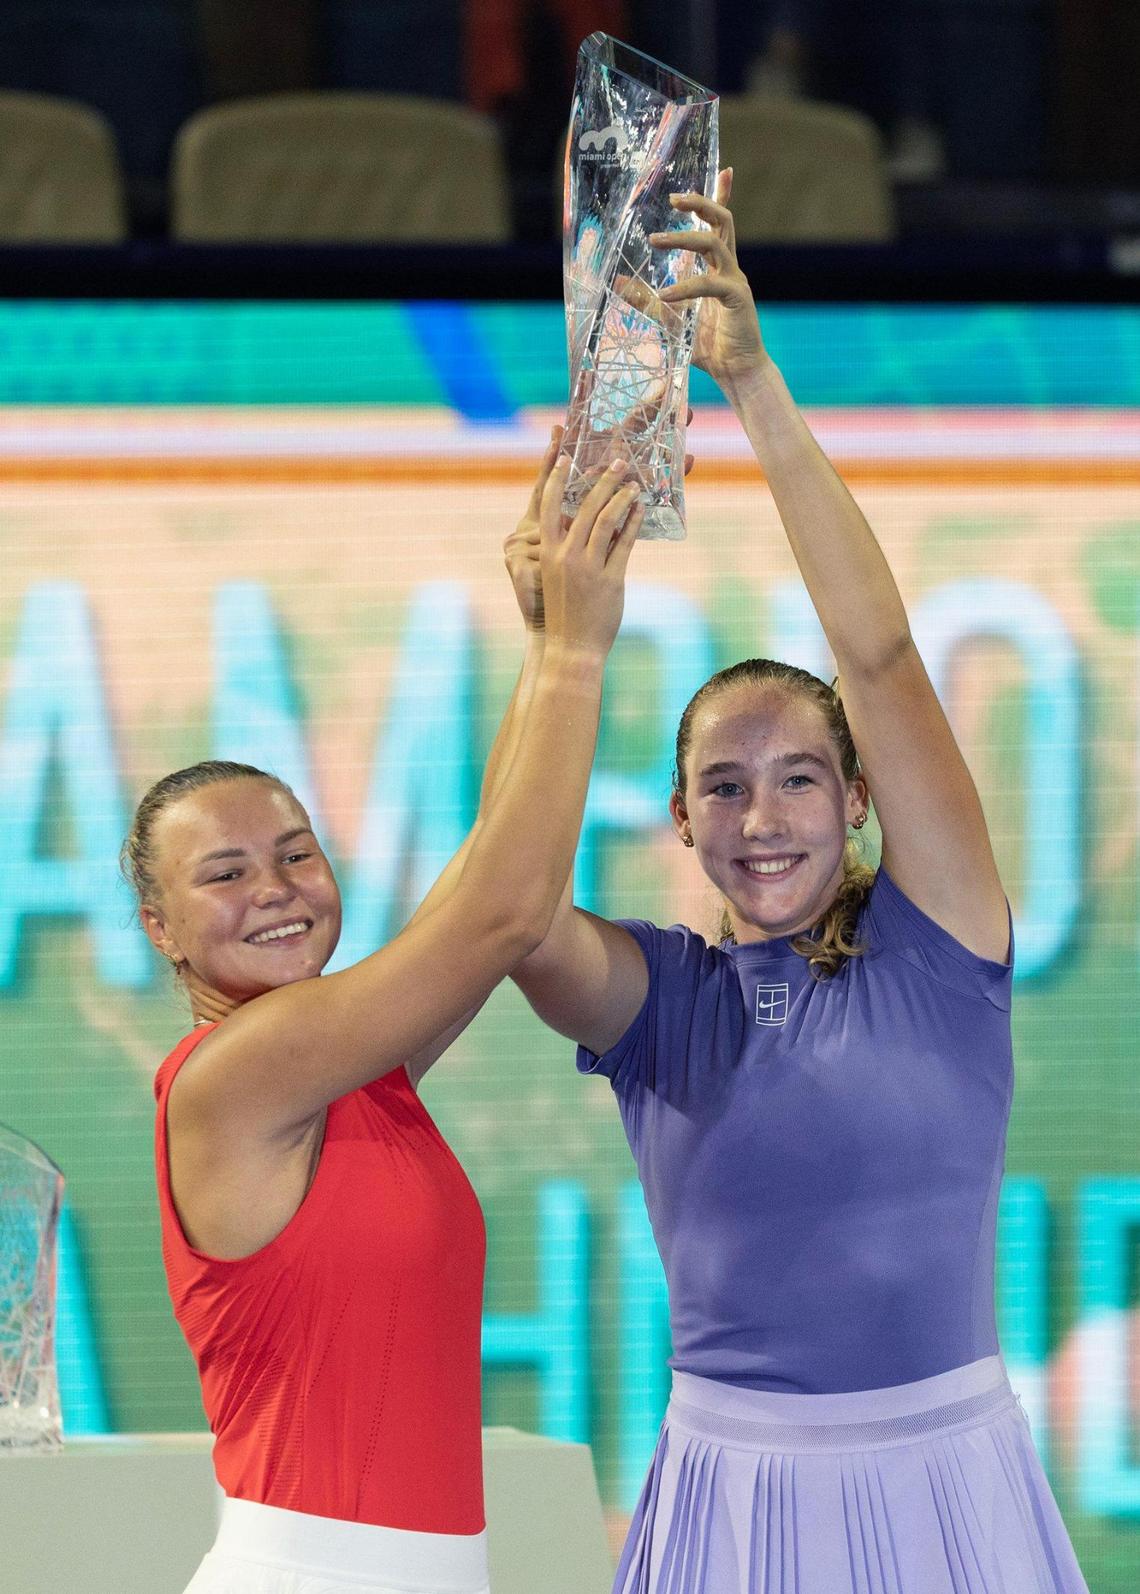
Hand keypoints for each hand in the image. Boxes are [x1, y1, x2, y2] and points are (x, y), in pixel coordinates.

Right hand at [508, 421, 692, 634]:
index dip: (556, 478)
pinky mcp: (611, 580)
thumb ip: (566, 547)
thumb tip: (582, 518)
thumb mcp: (557, 575)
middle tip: (618, 462)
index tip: (564, 456)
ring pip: (607, 521)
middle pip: (584, 507)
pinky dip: (634, 523)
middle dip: (602, 480)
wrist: (571, 648)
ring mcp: (588, 568)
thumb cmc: (563, 610)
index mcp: (548, 553)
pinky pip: (625, 544)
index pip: (549, 505)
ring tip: (634, 483)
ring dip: (622, 497)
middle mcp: (566, 556)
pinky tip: (642, 510)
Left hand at [643, 170, 767, 389]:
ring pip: (714, 243)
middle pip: (721, 222)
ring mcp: (735, 281)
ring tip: (656, 241)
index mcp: (718, 267)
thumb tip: (617, 282)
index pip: (721, 225)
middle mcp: (729, 268)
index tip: (726, 169)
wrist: (737, 373)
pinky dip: (686, 288)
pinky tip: (665, 295)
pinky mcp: (737, 299)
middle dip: (700, 204)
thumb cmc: (708, 346)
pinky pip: (709, 284)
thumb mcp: (670, 319)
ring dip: (684, 238)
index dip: (723, 196)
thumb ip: (647, 300)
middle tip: (673, 200)